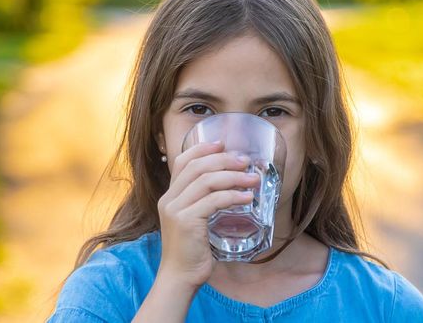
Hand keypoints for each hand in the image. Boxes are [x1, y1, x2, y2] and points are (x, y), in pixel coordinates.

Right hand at [155, 141, 259, 286]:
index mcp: (169, 196)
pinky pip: (213, 200)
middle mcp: (169, 199)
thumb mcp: (193, 222)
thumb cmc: (191, 252)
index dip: (202, 149)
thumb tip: (228, 187)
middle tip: (246, 161)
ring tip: (254, 179)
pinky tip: (247, 198)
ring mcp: (175, 209)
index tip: (222, 144)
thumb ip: (202, 203)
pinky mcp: (186, 221)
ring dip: (234, 177)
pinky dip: (233, 196)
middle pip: (197, 167)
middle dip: (224, 160)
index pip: (182, 162)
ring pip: (206, 181)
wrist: (180, 277)